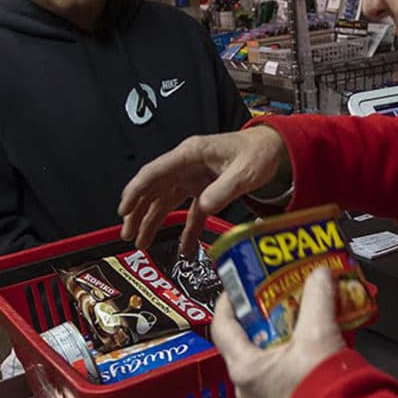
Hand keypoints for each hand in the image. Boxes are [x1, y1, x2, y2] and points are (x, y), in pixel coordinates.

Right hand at [119, 127, 289, 253]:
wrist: (274, 149)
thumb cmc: (258, 153)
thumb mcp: (245, 171)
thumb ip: (224, 188)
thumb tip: (205, 206)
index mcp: (191, 154)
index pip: (154, 172)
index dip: (136, 191)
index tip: (123, 210)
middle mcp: (187, 165)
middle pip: (154, 189)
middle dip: (138, 212)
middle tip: (127, 234)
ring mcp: (194, 178)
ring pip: (166, 201)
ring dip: (153, 221)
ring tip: (140, 243)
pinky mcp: (205, 190)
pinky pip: (190, 212)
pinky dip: (185, 230)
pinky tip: (182, 248)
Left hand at [210, 267, 345, 397]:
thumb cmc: (322, 388)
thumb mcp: (319, 333)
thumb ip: (318, 298)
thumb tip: (320, 273)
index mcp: (245, 368)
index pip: (222, 327)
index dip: (229, 301)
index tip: (240, 284)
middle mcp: (249, 385)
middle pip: (245, 339)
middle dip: (262, 313)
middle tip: (276, 293)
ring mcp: (266, 397)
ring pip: (266, 354)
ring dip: (281, 331)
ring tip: (298, 311)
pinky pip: (281, 368)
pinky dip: (293, 349)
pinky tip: (312, 336)